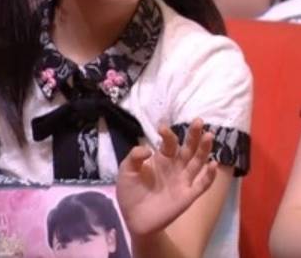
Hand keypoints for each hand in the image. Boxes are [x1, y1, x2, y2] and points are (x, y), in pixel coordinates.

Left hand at [116, 119, 217, 236]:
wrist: (134, 219)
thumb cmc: (130, 192)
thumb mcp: (126, 171)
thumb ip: (134, 157)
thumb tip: (149, 149)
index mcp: (161, 160)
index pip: (169, 143)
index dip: (168, 135)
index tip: (162, 128)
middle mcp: (175, 167)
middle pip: (187, 149)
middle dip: (193, 135)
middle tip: (198, 121)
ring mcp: (183, 181)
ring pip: (197, 162)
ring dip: (204, 150)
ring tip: (209, 136)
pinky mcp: (188, 196)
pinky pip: (201, 184)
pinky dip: (209, 175)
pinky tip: (213, 164)